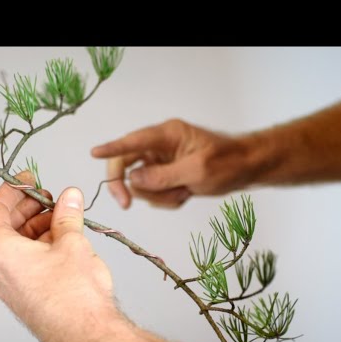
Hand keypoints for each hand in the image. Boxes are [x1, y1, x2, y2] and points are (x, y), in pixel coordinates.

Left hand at [0, 171, 118, 341]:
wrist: (86, 335)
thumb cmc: (74, 295)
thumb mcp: (72, 242)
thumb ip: (67, 215)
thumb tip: (69, 197)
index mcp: (0, 251)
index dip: (11, 190)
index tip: (27, 180)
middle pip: (4, 227)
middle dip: (28, 208)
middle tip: (51, 198)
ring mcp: (10, 285)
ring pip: (16, 246)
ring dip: (37, 227)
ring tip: (63, 218)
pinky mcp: (24, 296)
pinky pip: (24, 263)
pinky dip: (39, 246)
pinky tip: (62, 240)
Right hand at [91, 119, 255, 208]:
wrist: (246, 170)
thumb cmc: (228, 163)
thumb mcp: (197, 171)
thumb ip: (162, 177)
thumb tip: (132, 180)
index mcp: (167, 135)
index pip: (133, 142)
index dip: (112, 148)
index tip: (94, 153)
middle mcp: (160, 146)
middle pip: (127, 164)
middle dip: (128, 185)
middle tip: (126, 206)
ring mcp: (162, 161)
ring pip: (141, 184)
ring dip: (158, 196)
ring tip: (184, 192)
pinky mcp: (166, 175)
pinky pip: (154, 192)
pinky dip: (167, 199)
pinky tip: (186, 194)